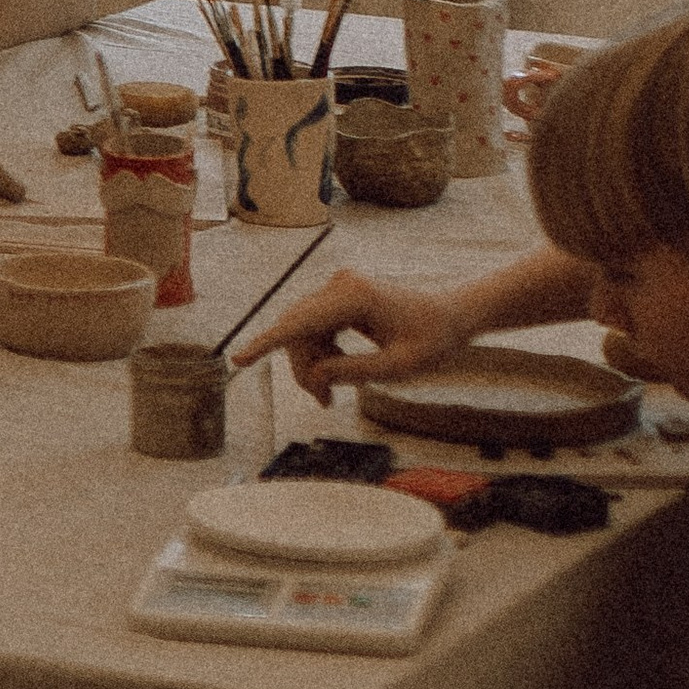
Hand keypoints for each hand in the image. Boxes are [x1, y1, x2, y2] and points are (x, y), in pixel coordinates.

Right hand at [232, 266, 475, 405]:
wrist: (451, 316)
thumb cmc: (431, 340)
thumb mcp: (397, 368)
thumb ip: (353, 371)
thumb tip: (314, 374)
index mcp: (354, 296)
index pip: (299, 322)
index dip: (266, 343)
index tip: (238, 359)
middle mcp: (340, 284)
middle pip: (297, 329)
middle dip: (302, 368)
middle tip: (323, 403)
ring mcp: (339, 287)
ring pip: (303, 331)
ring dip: (311, 364)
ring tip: (329, 397)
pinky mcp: (340, 296)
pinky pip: (315, 327)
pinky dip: (320, 353)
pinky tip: (334, 373)